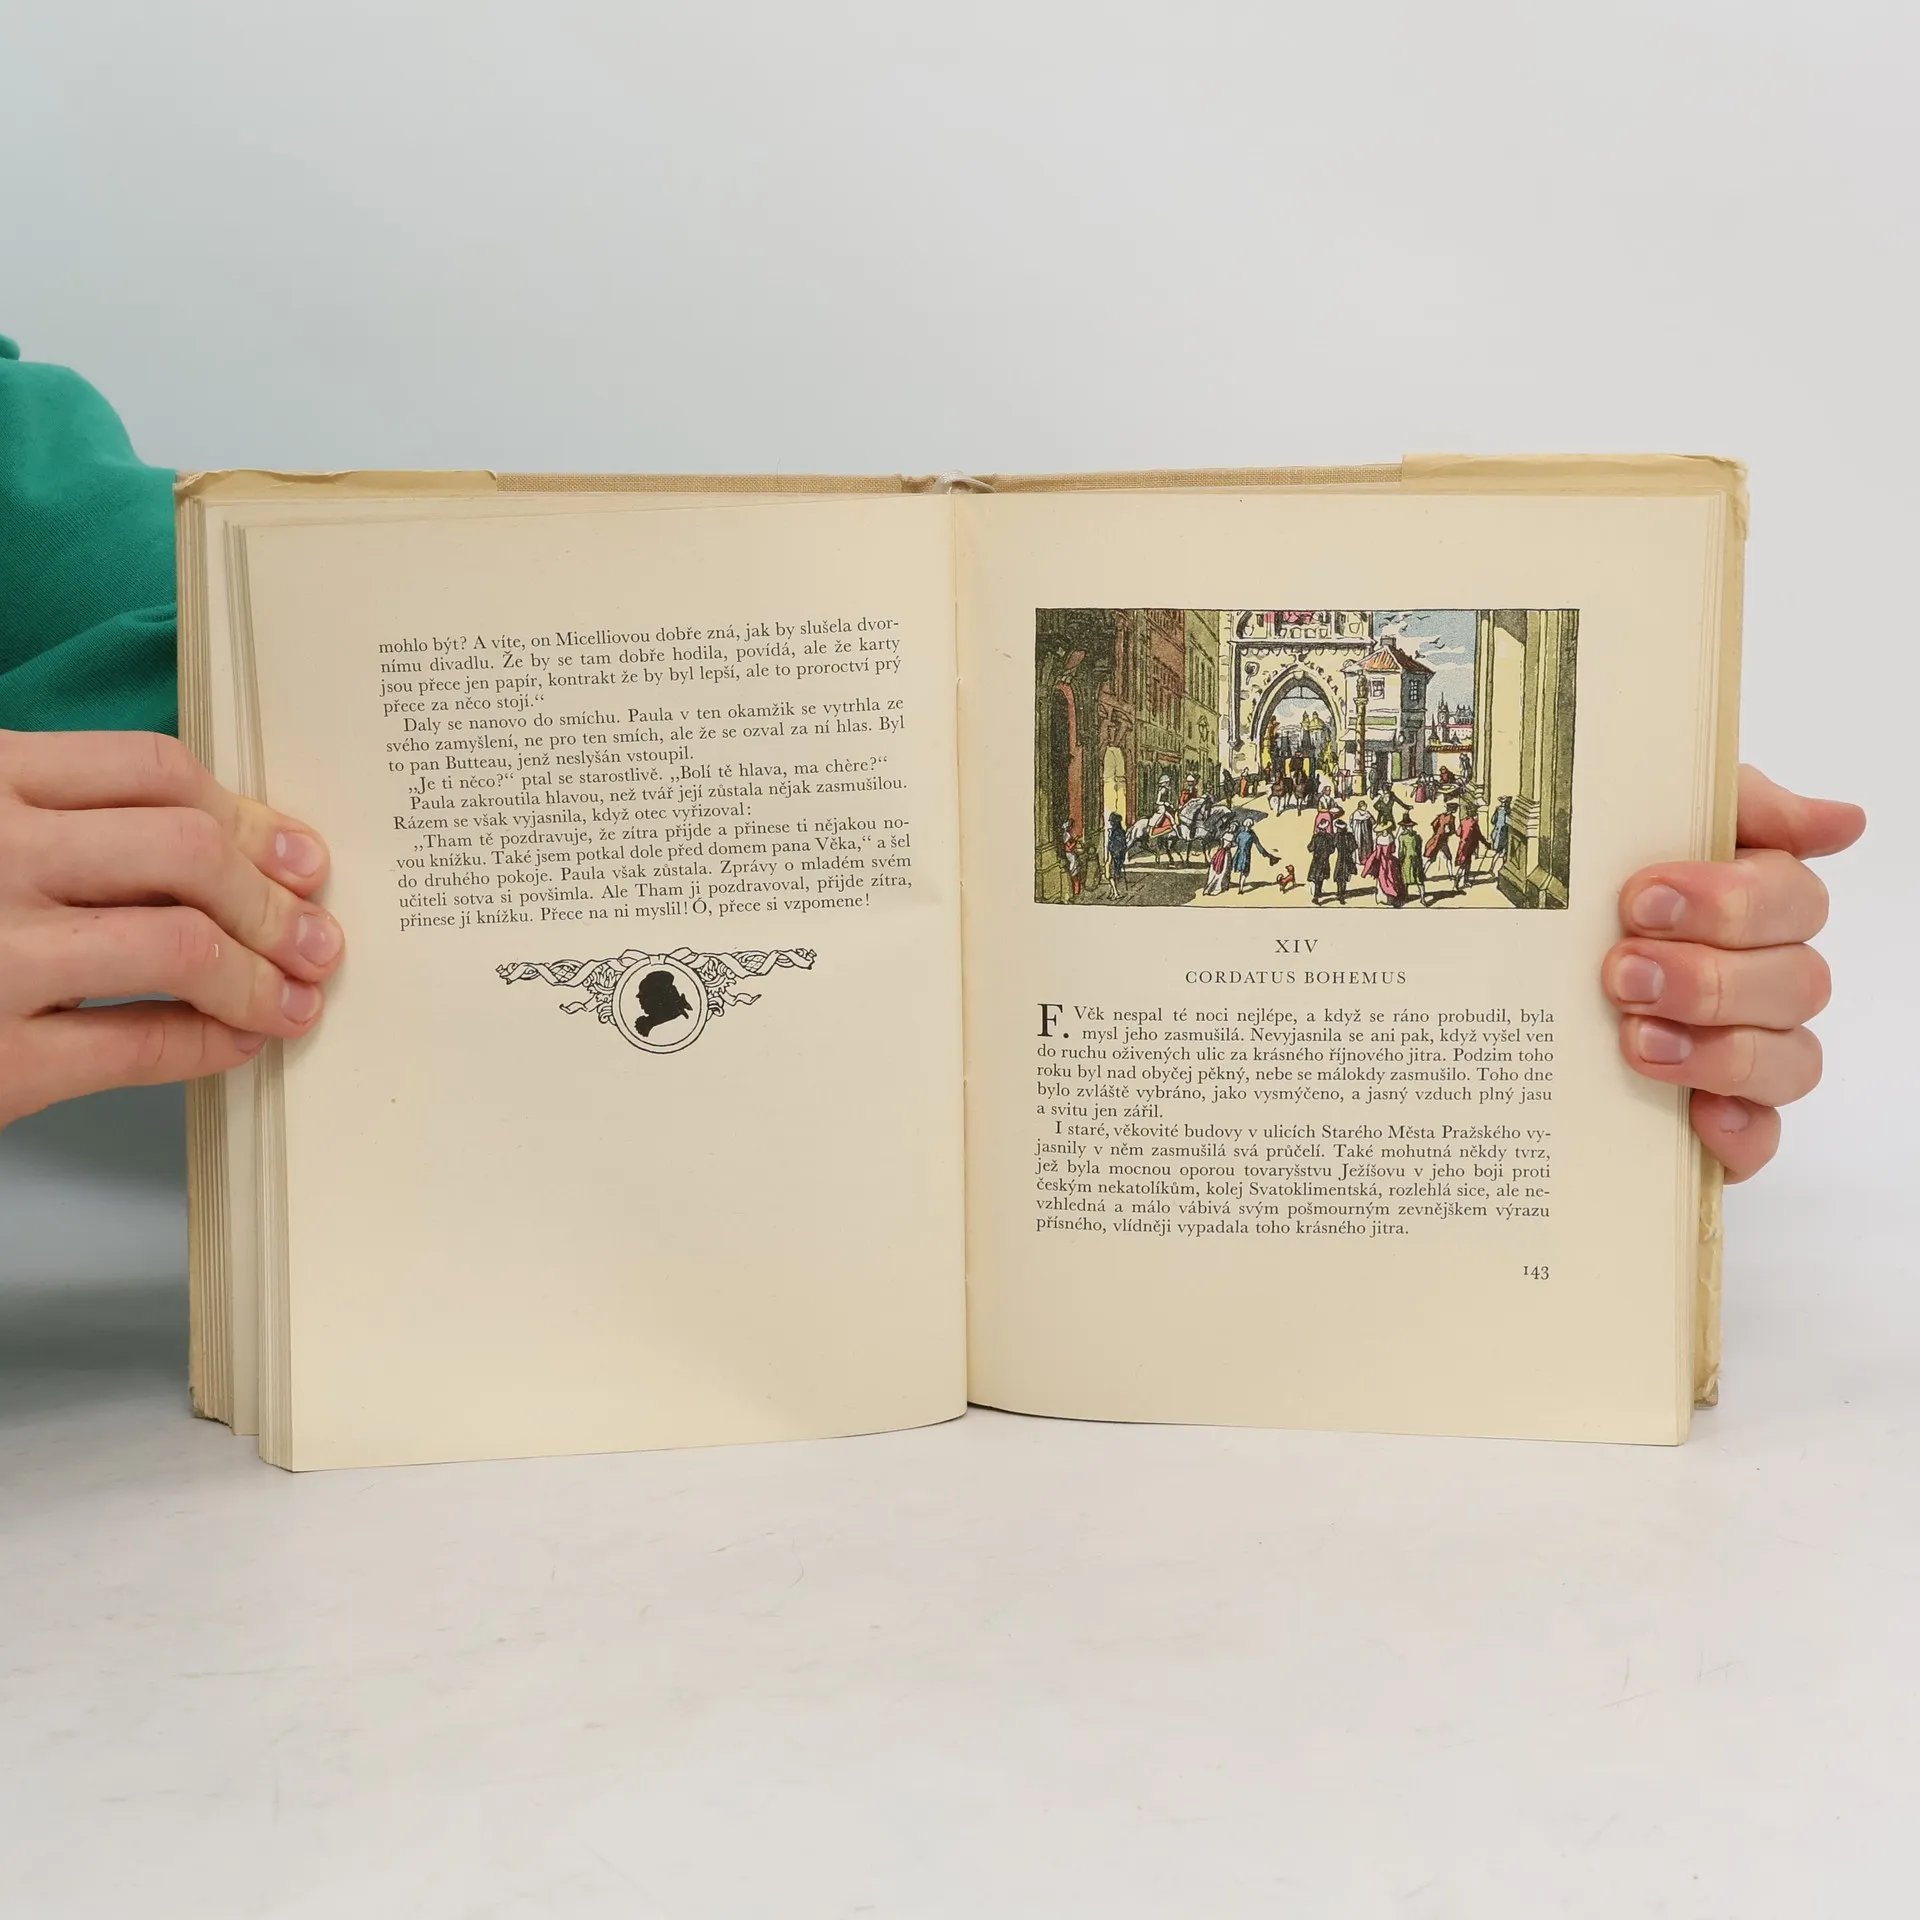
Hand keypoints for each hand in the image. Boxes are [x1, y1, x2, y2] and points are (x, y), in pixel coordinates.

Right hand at [0, 730, 344, 1128]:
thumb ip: (66, 823)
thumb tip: (237, 847)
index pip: (153, 770)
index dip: (248, 815)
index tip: (297, 853)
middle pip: (188, 850)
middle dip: (274, 899)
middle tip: (316, 934)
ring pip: (182, 942)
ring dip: (262, 974)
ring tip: (294, 995)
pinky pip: (142, 1043)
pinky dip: (212, 1042)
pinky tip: (237, 1041)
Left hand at [1603, 766, 1864, 1181]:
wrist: (1506, 997)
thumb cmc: (1591, 900)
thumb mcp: (1642, 824)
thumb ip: (1738, 808)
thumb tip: (1841, 821)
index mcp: (1755, 908)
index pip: (1794, 900)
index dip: (1731, 901)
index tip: (1643, 897)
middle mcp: (1765, 982)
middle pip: (1795, 982)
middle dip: (1708, 977)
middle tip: (1621, 971)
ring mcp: (1749, 1056)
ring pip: (1790, 1060)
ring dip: (1718, 1049)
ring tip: (1634, 1038)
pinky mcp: (1721, 1124)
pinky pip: (1762, 1138)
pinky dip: (1739, 1131)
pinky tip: (1699, 1115)